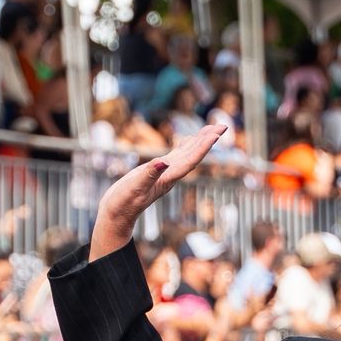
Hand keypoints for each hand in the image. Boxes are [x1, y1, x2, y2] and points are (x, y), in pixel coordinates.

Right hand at [90, 124, 227, 260]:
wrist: (117, 214)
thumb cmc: (123, 202)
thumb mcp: (134, 187)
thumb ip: (149, 175)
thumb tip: (162, 162)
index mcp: (167, 179)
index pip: (190, 161)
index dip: (204, 147)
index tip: (216, 134)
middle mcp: (170, 176)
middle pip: (194, 156)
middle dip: (208, 141)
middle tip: (223, 126)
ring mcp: (165, 174)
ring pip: (186, 155)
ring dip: (199, 142)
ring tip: (211, 129)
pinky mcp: (158, 173)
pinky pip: (176, 157)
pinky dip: (184, 147)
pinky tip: (188, 140)